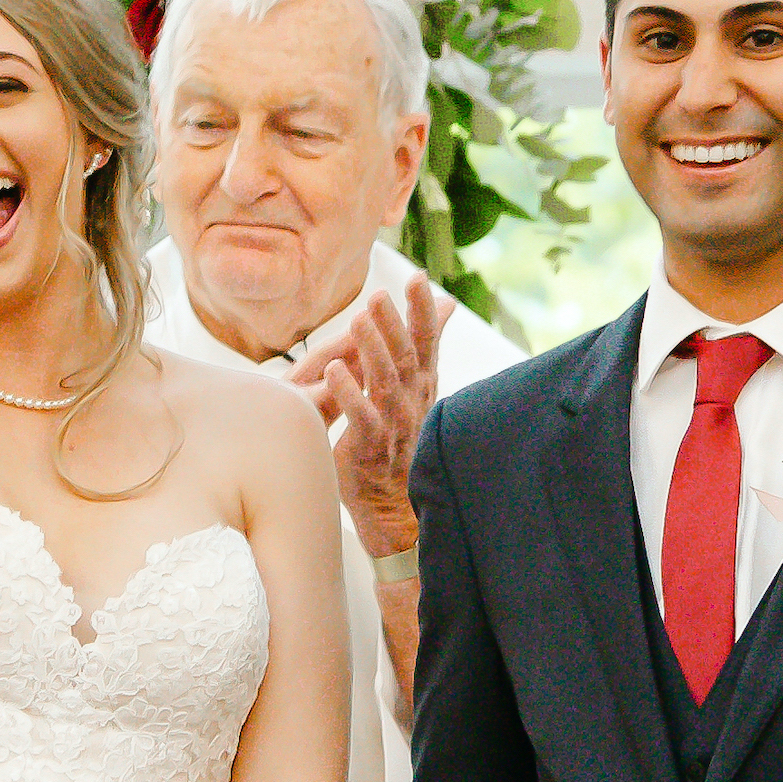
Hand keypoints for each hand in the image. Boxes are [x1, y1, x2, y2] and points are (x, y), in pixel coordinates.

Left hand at [287, 276, 452, 559]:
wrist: (394, 502)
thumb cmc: (400, 436)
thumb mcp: (416, 385)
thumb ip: (424, 343)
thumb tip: (447, 303)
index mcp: (421, 384)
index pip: (425, 342)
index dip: (422, 311)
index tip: (417, 279)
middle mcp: (411, 401)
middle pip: (405, 357)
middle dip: (393, 324)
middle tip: (379, 295)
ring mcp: (393, 425)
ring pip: (385, 382)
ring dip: (372, 351)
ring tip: (359, 320)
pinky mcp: (371, 447)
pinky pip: (361, 418)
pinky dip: (349, 393)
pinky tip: (334, 371)